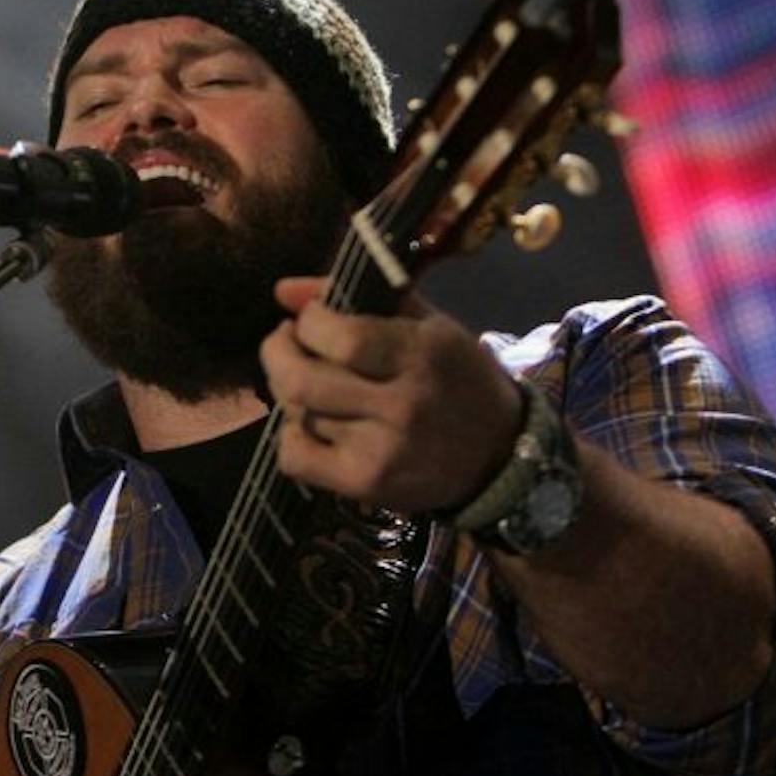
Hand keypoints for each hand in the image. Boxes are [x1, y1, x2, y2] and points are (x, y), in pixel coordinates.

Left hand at [260, 276, 523, 513]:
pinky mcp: (366, 484)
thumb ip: (359, 299)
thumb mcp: (428, 326)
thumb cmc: (458, 377)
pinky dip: (290, 436)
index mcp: (421, 355)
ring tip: (305, 381)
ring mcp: (382, 450)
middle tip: (286, 343)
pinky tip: (309, 424)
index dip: (308, 323)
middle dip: (277, 352)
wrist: (499, 455)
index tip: (310, 318)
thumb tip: (283, 291)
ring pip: (298, 414)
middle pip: (302, 380)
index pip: (342, 338)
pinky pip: (296, 458)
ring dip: (287, 391)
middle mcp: (401, 405)